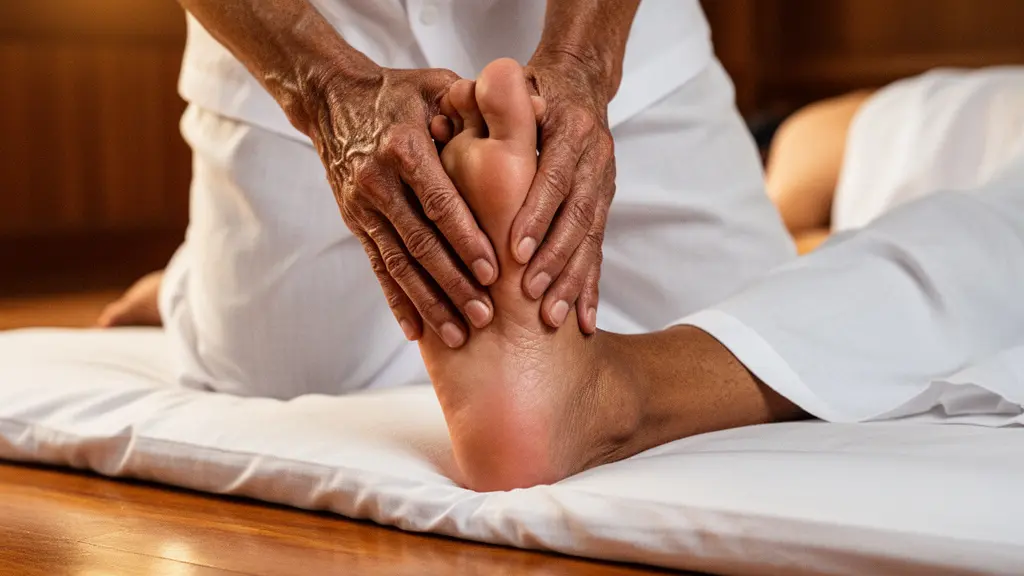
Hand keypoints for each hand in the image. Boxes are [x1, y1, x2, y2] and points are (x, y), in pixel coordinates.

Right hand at [307, 66, 498, 348]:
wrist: (331, 99)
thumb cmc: (397, 92)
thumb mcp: (435, 85)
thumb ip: (480, 104)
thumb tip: (539, 110)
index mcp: (404, 148)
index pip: (440, 202)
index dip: (466, 239)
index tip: (493, 272)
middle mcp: (379, 182)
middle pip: (420, 243)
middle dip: (453, 283)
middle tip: (485, 316)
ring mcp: (363, 207)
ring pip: (399, 264)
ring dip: (428, 302)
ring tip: (457, 334)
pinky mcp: (356, 223)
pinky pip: (378, 268)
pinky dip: (397, 300)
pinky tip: (415, 330)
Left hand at [513, 59, 616, 334]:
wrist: (580, 84)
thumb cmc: (532, 92)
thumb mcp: (514, 92)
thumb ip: (487, 110)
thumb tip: (442, 121)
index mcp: (570, 131)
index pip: (555, 178)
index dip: (537, 215)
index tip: (514, 250)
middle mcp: (594, 159)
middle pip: (578, 216)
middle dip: (554, 258)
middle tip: (530, 293)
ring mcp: (603, 186)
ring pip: (590, 240)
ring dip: (572, 280)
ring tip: (553, 317)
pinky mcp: (604, 208)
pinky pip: (598, 252)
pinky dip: (590, 287)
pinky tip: (583, 321)